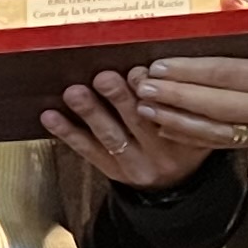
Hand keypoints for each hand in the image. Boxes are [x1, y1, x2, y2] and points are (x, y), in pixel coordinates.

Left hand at [43, 67, 226, 189]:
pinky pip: (88, 151)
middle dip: (119, 97)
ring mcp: (135, 164)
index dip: (154, 91)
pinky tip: (51, 116)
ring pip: (110, 135)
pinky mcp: (113, 171)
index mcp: (188, 136)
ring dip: (90, 112)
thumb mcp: (196, 124)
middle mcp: (162, 152)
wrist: (172, 185)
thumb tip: (155, 62)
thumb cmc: (182, 140)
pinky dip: (68, 132)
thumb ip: (181, 97)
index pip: (172, 112)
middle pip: (139, 121)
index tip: (139, 72)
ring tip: (74, 93)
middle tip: (103, 77)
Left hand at [129, 22, 247, 149]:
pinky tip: (168, 129)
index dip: (190, 71)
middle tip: (143, 88)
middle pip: (217, 104)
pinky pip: (226, 143)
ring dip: (177, 122)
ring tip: (146, 110)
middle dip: (176, 97)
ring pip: (218, 130)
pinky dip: (194, 137)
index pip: (227, 72)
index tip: (159, 66)